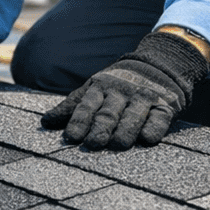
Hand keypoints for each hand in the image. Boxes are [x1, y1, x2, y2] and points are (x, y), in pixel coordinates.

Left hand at [41, 30, 209, 148]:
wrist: (158, 65)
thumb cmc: (117, 85)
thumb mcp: (93, 89)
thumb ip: (72, 106)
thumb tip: (45, 122)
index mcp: (100, 88)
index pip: (87, 105)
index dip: (79, 121)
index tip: (71, 137)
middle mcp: (121, 92)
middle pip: (109, 112)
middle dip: (101, 128)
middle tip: (93, 144)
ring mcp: (144, 98)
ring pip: (133, 115)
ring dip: (126, 130)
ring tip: (118, 145)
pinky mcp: (165, 106)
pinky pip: (159, 118)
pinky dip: (154, 128)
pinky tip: (147, 139)